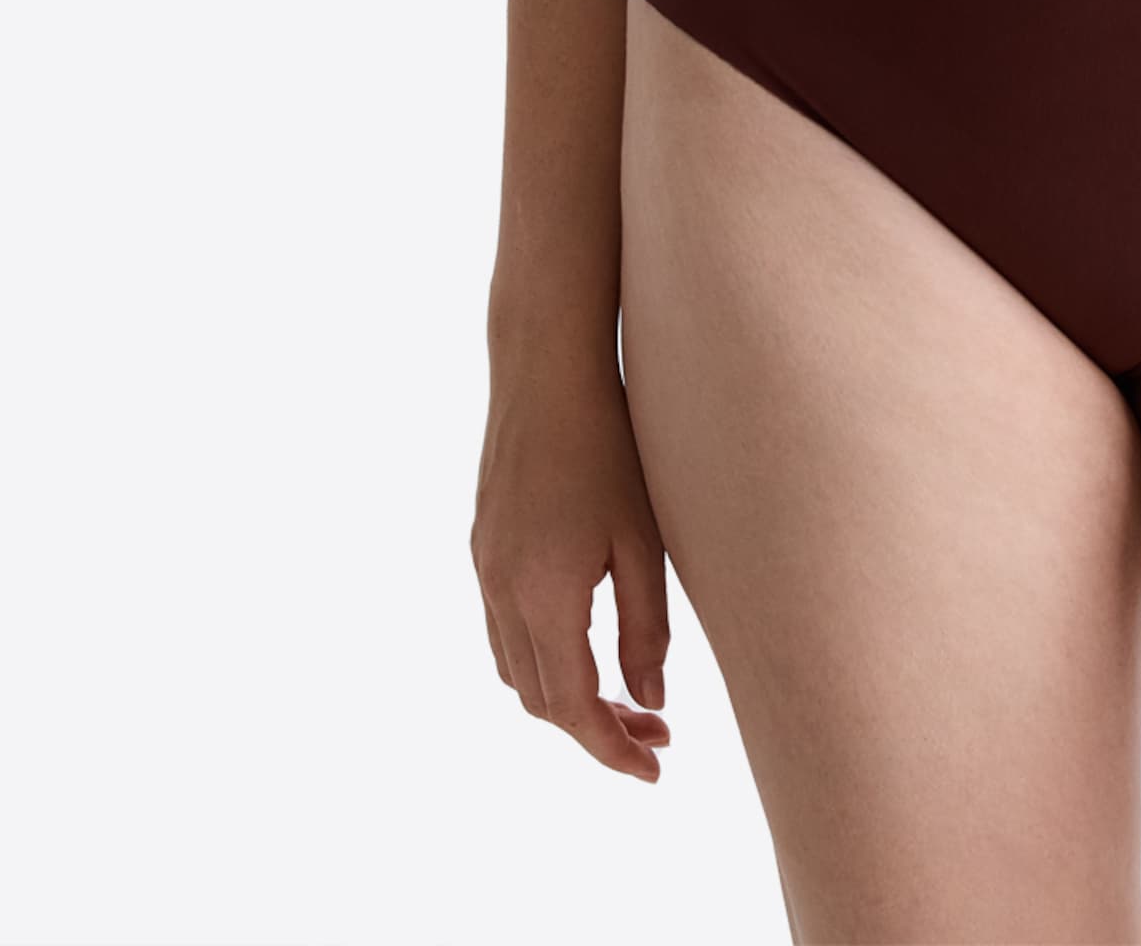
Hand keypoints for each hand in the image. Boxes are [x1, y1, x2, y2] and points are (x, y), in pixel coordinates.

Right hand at [472, 355, 673, 778]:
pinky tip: (585, 645)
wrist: (545, 371)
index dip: (613, 748)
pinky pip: (503, 632)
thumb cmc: (610, 444)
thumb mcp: (644, 540)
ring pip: (515, 671)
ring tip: (629, 699)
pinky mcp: (483, 548)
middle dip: (596, 729)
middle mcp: (501, 592)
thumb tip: (652, 702)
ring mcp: (484, 570)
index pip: (574, 707)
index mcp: (544, 596)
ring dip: (566, 698)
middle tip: (657, 733)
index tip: (655, 769)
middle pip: (540, 700)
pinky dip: (541, 659)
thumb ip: (646, 629)